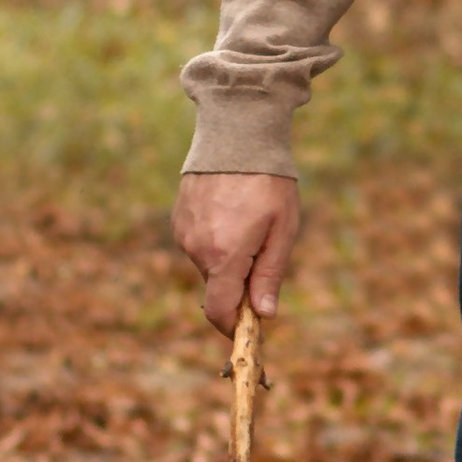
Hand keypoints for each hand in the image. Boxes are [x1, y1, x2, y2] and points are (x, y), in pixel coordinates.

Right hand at [171, 172, 302, 337]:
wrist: (237, 134)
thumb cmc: (269, 181)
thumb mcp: (283, 229)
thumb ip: (270, 274)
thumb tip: (263, 315)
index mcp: (225, 255)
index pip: (219, 310)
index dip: (232, 327)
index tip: (249, 327)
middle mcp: (197, 248)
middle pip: (218, 286)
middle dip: (239, 281)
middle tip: (265, 248)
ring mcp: (184, 232)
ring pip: (208, 263)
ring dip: (228, 257)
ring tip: (249, 220)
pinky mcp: (178, 218)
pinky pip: (198, 243)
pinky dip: (215, 239)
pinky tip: (231, 211)